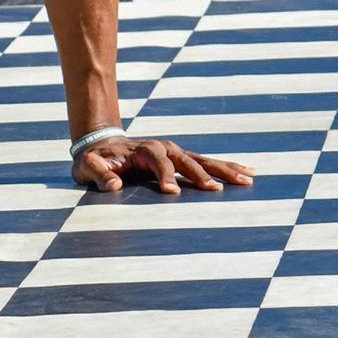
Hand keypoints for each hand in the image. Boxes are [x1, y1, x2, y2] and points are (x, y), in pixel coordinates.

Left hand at [73, 135, 256, 194]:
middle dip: (201, 173)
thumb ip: (99, 174)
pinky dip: (226, 167)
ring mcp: (175, 152)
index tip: (172, 192)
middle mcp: (163, 147)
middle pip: (187, 159)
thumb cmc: (95, 159)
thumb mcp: (88, 166)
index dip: (165, 176)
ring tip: (248, 179)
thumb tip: (114, 185)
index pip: (157, 162)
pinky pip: (206, 163)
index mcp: (143, 150)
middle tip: (216, 190)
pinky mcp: (181, 159)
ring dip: (224, 169)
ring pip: (203, 160)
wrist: (102, 144)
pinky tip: (248, 173)